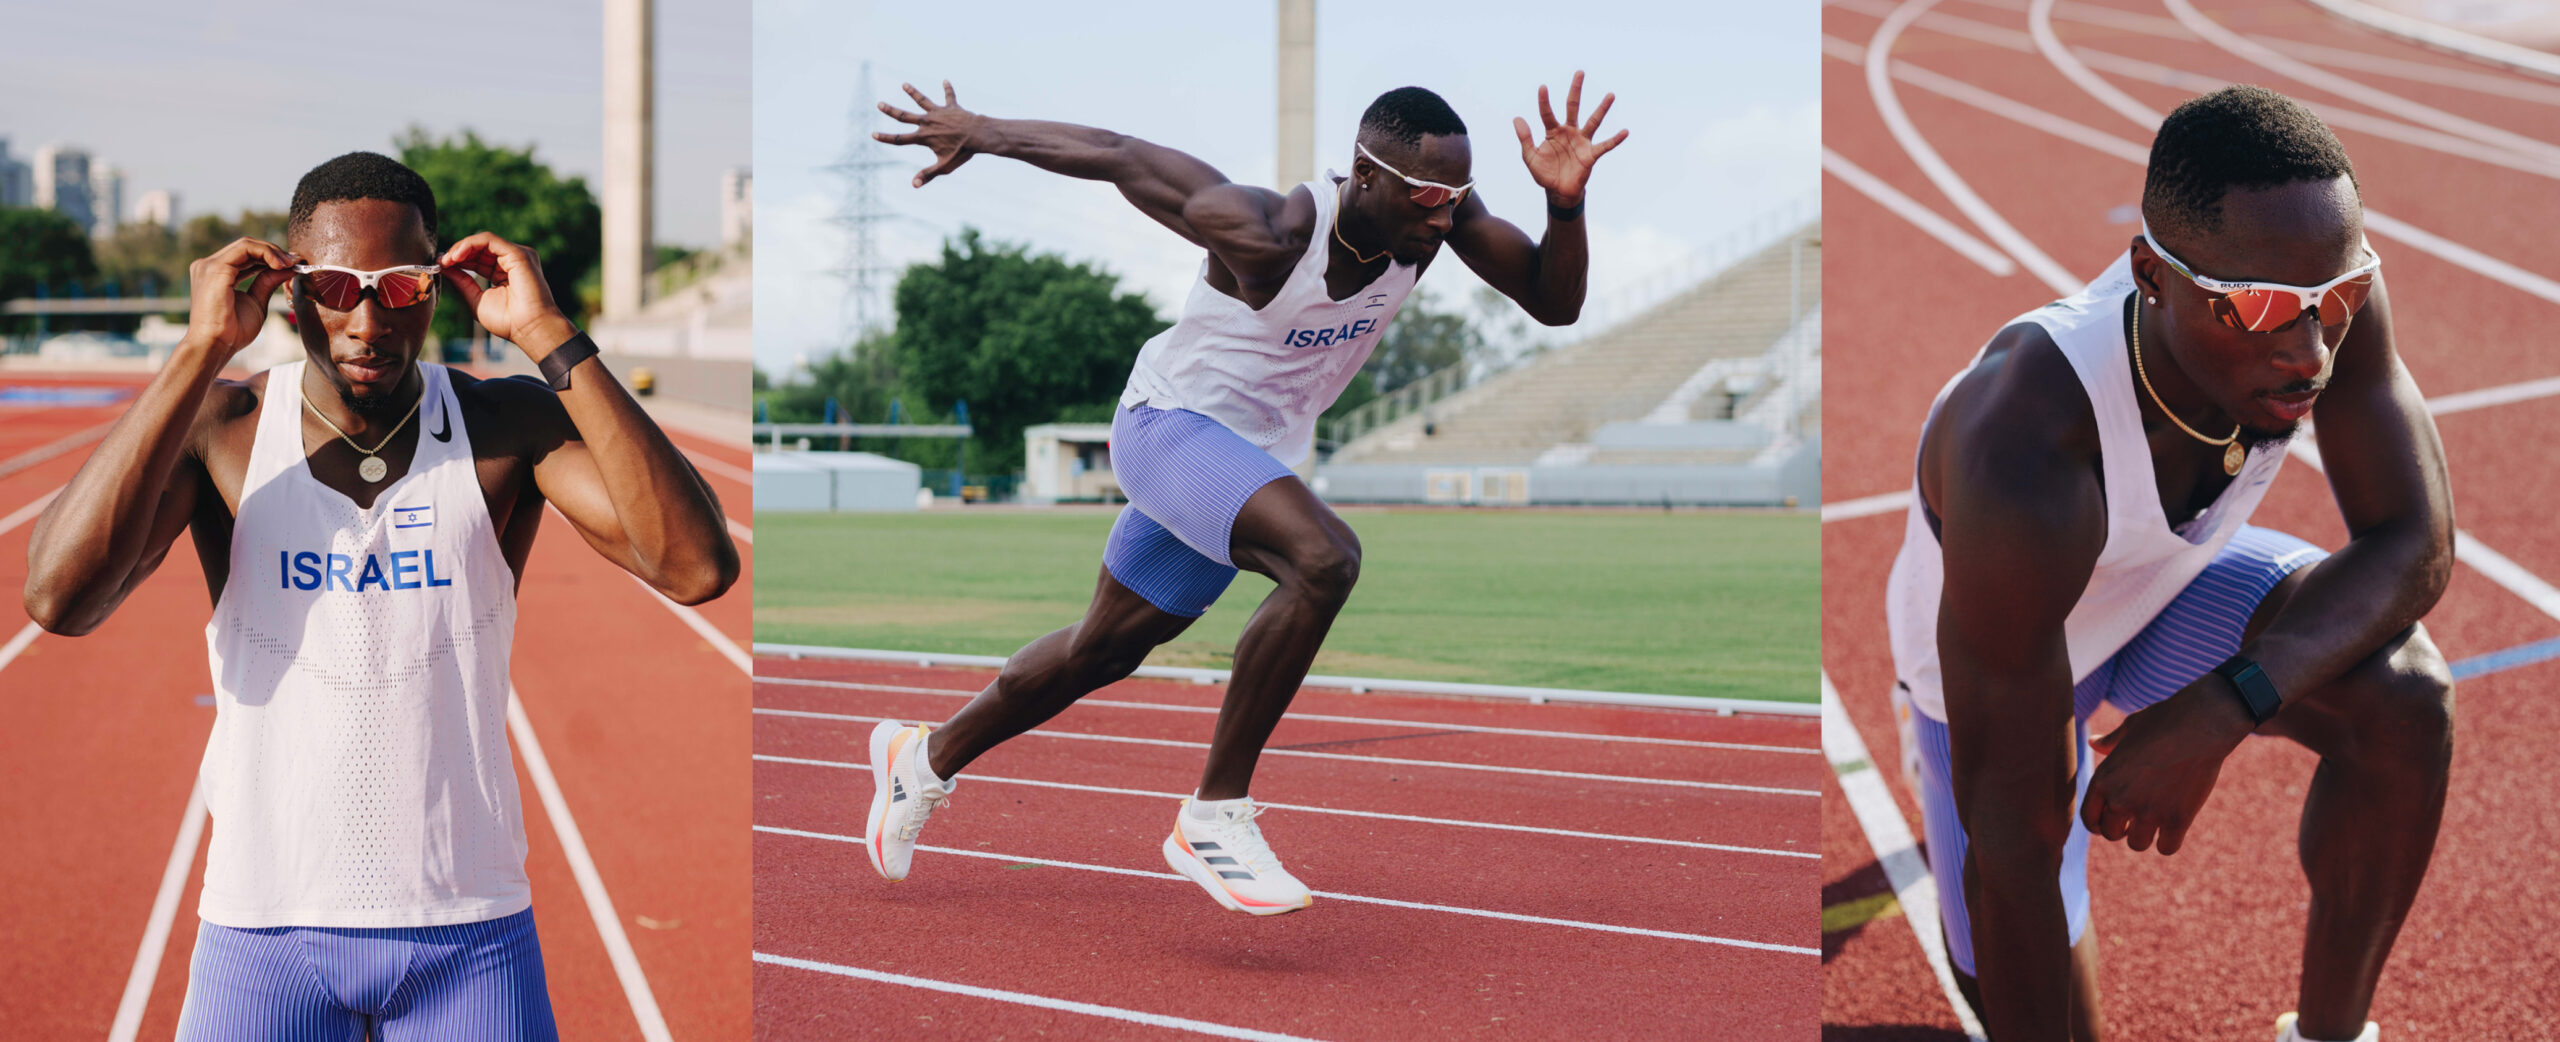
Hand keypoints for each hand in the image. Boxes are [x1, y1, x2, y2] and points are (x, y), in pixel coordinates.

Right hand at [182, 238, 298, 360]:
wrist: (216, 345)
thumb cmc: (233, 331)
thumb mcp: (256, 301)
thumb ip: (268, 282)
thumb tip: (289, 267)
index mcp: (216, 274)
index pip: (245, 255)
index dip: (270, 256)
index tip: (293, 264)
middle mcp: (209, 266)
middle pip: (246, 247)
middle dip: (274, 252)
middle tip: (296, 261)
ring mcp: (209, 265)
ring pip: (246, 245)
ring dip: (273, 251)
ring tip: (291, 264)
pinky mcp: (215, 268)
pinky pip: (245, 249)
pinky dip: (266, 253)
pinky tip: (280, 265)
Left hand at [438, 232, 576, 357]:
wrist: (530, 329)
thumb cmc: (508, 322)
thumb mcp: (477, 299)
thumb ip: (462, 282)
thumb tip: (444, 267)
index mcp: (504, 273)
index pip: (478, 259)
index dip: (458, 260)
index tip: (440, 266)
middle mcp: (512, 262)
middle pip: (480, 248)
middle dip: (457, 253)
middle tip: (440, 262)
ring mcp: (517, 256)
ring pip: (483, 241)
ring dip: (461, 248)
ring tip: (447, 260)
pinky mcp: (518, 253)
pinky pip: (489, 240)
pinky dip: (470, 244)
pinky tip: (457, 256)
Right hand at [875, 80, 982, 187]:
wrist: (978, 135)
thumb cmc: (962, 152)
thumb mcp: (944, 166)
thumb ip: (928, 175)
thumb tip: (913, 185)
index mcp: (923, 137)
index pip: (900, 139)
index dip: (885, 138)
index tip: (873, 134)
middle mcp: (927, 122)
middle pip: (904, 115)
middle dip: (890, 110)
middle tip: (879, 104)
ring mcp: (938, 113)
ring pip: (922, 100)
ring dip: (913, 92)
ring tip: (904, 84)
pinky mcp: (951, 107)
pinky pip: (949, 96)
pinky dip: (948, 88)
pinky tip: (945, 80)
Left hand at [1513, 71, 1627, 208]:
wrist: (1558, 192)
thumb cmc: (1544, 173)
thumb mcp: (1530, 157)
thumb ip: (1524, 138)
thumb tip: (1517, 118)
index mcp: (1552, 132)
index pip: (1547, 113)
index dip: (1544, 101)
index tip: (1542, 86)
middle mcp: (1569, 132)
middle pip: (1572, 107)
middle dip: (1575, 90)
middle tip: (1580, 72)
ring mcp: (1581, 142)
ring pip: (1592, 121)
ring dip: (1601, 109)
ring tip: (1610, 95)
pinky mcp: (1591, 154)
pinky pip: (1605, 145)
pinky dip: (1615, 140)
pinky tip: (1625, 132)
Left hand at [2080, 675, 2258, 853]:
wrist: (2200, 724)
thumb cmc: (2163, 721)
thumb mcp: (2129, 728)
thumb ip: (2110, 742)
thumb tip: (2094, 741)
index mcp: (2103, 779)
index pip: (2089, 819)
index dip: (2099, 823)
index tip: (2111, 821)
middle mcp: (2120, 800)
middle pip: (2112, 834)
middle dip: (2121, 829)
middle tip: (2135, 820)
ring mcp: (2148, 812)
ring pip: (2137, 844)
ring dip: (2145, 836)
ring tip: (2155, 822)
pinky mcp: (2177, 819)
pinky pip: (2166, 848)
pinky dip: (2169, 841)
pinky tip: (2174, 828)